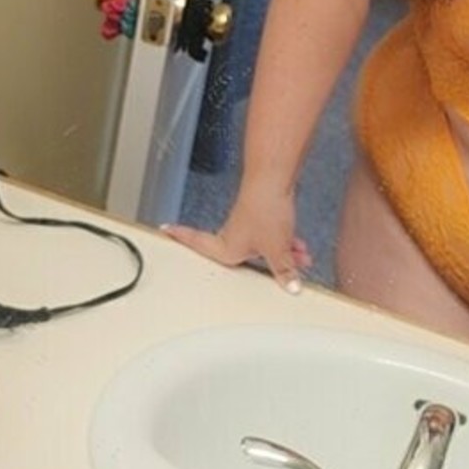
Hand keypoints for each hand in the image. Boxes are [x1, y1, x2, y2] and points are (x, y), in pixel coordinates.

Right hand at [163, 180, 313, 291]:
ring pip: (263, 246)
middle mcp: (233, 236)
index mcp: (226, 247)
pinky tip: (300, 247)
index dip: (182, 239)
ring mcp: (249, 225)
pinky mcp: (263, 215)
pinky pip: (273, 236)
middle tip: (270, 268)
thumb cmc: (263, 210)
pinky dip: (286, 242)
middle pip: (245, 256)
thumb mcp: (276, 249)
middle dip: (266, 264)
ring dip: (282, 252)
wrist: (274, 182)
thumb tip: (290, 285)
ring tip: (299, 258)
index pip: (198, 245)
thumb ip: (284, 271)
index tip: (167, 231)